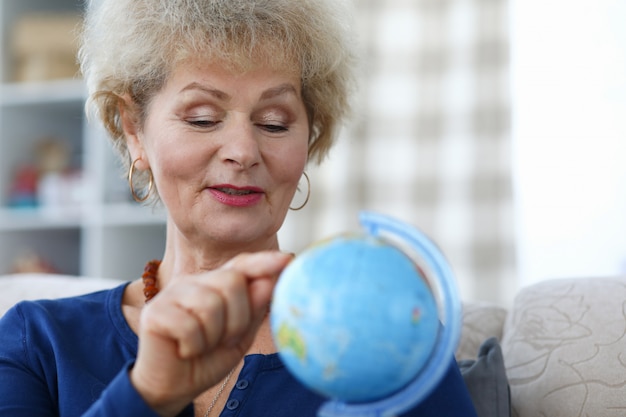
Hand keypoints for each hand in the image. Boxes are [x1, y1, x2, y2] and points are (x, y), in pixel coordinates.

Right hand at [129, 251, 291, 415]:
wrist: (172, 388)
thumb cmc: (206, 359)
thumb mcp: (240, 336)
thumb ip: (254, 308)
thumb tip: (271, 279)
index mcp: (215, 285)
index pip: (241, 265)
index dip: (263, 262)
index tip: (286, 260)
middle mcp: (194, 283)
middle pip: (232, 282)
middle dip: (238, 319)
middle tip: (225, 339)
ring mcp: (172, 294)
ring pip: (211, 303)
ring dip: (214, 335)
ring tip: (203, 345)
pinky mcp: (155, 313)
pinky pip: (189, 325)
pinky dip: (193, 346)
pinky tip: (184, 350)